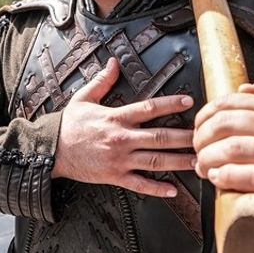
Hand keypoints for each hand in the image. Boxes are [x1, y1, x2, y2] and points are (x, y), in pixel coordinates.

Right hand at [52, 58, 195, 197]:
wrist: (50, 150)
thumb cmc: (68, 125)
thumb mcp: (83, 98)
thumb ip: (102, 81)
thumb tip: (113, 62)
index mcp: (116, 117)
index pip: (149, 108)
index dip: (170, 105)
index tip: (188, 103)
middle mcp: (121, 138)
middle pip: (159, 137)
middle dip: (183, 138)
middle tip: (203, 137)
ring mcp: (119, 159)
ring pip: (154, 161)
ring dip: (177, 161)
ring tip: (197, 161)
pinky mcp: (114, 176)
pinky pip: (139, 184)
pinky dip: (156, 188)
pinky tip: (173, 190)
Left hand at [192, 82, 253, 252]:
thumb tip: (244, 88)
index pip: (233, 102)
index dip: (206, 115)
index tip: (198, 129)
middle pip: (229, 123)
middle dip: (203, 138)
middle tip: (198, 152)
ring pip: (235, 148)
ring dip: (209, 158)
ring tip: (204, 167)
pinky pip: (253, 175)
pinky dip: (228, 176)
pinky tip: (218, 178)